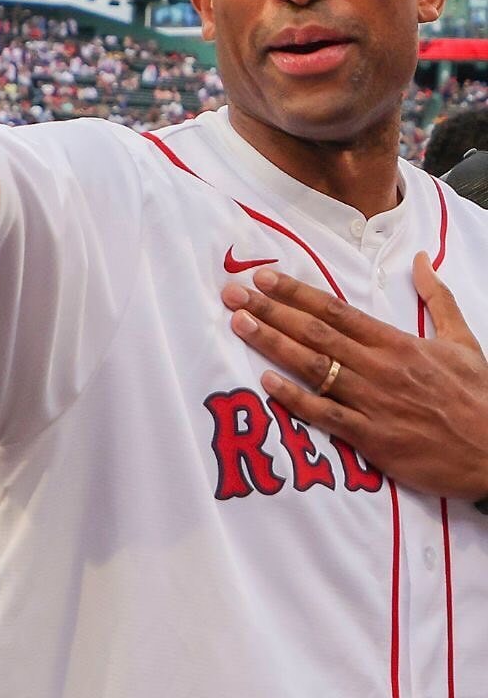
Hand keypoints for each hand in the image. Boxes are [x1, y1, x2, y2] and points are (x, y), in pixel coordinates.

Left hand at [220, 251, 487, 500]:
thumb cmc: (479, 396)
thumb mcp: (462, 341)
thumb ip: (438, 298)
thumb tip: (421, 258)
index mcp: (398, 343)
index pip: (336, 311)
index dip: (297, 293)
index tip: (264, 277)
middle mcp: (380, 368)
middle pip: (316, 333)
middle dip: (272, 311)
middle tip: (234, 294)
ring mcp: (374, 403)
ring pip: (314, 368)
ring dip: (273, 345)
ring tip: (240, 325)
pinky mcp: (374, 439)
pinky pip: (327, 415)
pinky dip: (296, 399)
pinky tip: (267, 383)